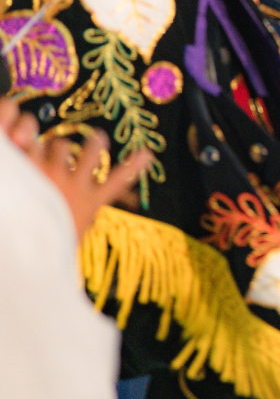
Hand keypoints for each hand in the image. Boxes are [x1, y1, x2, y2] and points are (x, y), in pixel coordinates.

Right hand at [0, 97, 151, 239]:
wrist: (25, 261)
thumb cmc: (14, 226)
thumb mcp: (9, 196)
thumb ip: (16, 173)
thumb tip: (18, 141)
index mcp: (21, 171)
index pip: (30, 142)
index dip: (30, 137)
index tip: (28, 138)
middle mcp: (46, 173)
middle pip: (57, 145)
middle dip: (58, 147)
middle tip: (58, 153)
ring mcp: (71, 186)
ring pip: (86, 152)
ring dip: (94, 144)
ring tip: (99, 138)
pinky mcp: (91, 201)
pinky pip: (115, 180)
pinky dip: (132, 167)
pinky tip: (147, 154)